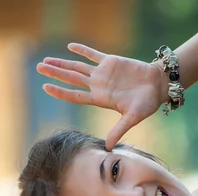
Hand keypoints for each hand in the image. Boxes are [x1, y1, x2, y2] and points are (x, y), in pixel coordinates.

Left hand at [37, 45, 166, 150]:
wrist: (158, 85)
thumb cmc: (147, 103)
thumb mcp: (132, 118)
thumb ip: (119, 130)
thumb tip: (108, 147)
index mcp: (101, 99)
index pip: (75, 95)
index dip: (60, 91)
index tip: (45, 87)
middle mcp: (98, 86)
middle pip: (71, 79)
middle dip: (55, 73)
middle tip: (39, 68)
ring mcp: (104, 74)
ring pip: (78, 67)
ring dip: (62, 63)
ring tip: (46, 60)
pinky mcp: (111, 62)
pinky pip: (93, 55)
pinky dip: (82, 50)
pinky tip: (69, 47)